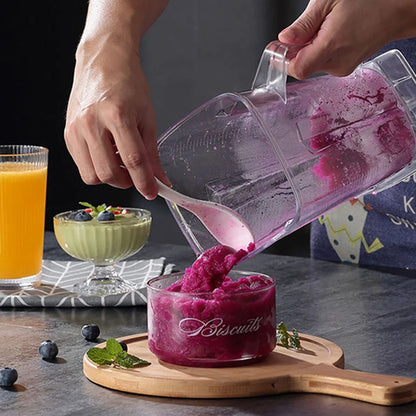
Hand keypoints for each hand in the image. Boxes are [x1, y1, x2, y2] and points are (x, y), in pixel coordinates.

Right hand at [64, 39, 168, 199]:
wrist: (102, 60)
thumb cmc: (128, 83)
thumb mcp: (147, 117)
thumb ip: (152, 152)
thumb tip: (159, 179)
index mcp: (118, 116)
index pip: (133, 161)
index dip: (145, 182)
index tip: (153, 192)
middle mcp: (92, 123)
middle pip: (109, 173)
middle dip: (126, 182)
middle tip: (136, 176)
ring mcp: (76, 128)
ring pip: (92, 175)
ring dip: (110, 178)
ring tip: (120, 163)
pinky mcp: (67, 133)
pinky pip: (81, 164)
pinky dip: (97, 166)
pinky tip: (107, 153)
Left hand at [278, 0, 415, 78]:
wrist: (397, 9)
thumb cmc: (369, 0)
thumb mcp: (330, 1)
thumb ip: (304, 24)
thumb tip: (284, 39)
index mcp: (332, 45)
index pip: (298, 69)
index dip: (284, 61)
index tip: (277, 49)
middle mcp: (338, 62)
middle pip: (303, 67)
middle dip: (296, 52)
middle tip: (302, 31)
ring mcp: (343, 68)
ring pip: (312, 66)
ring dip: (309, 51)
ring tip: (323, 29)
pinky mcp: (346, 68)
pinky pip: (324, 64)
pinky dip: (320, 52)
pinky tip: (330, 36)